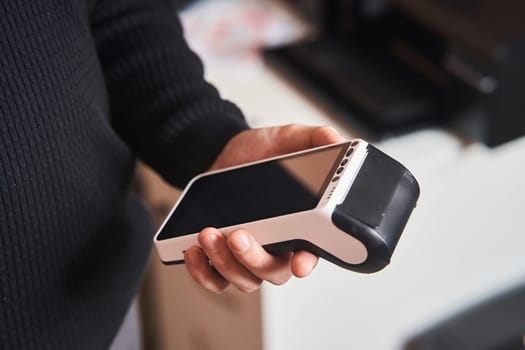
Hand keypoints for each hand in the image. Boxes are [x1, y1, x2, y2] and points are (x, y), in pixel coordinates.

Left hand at [184, 124, 346, 292]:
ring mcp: (247, 255)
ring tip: (208, 234)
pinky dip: (203, 273)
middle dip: (254, 259)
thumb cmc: (256, 153)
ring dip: (225, 262)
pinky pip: (214, 280)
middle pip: (274, 272)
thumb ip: (313, 139)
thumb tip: (335, 140)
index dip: (307, 261)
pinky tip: (194, 250)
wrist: (219, 154)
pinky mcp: (220, 257)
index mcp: (298, 224)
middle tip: (239, 235)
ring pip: (244, 279)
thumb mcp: (286, 138)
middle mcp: (275, 245)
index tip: (300, 263)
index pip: (310, 251)